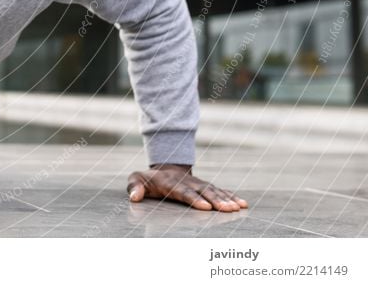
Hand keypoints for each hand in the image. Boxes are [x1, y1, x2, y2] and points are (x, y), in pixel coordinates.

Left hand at [127, 164, 247, 211]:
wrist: (164, 169)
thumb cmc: (148, 180)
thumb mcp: (137, 179)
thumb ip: (135, 187)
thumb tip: (135, 197)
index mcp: (171, 183)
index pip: (183, 192)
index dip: (194, 199)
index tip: (205, 207)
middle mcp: (188, 183)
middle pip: (203, 191)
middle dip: (216, 200)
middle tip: (227, 210)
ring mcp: (198, 184)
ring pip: (214, 191)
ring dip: (227, 199)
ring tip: (238, 208)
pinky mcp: (206, 187)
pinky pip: (221, 191)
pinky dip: (232, 196)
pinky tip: (243, 204)